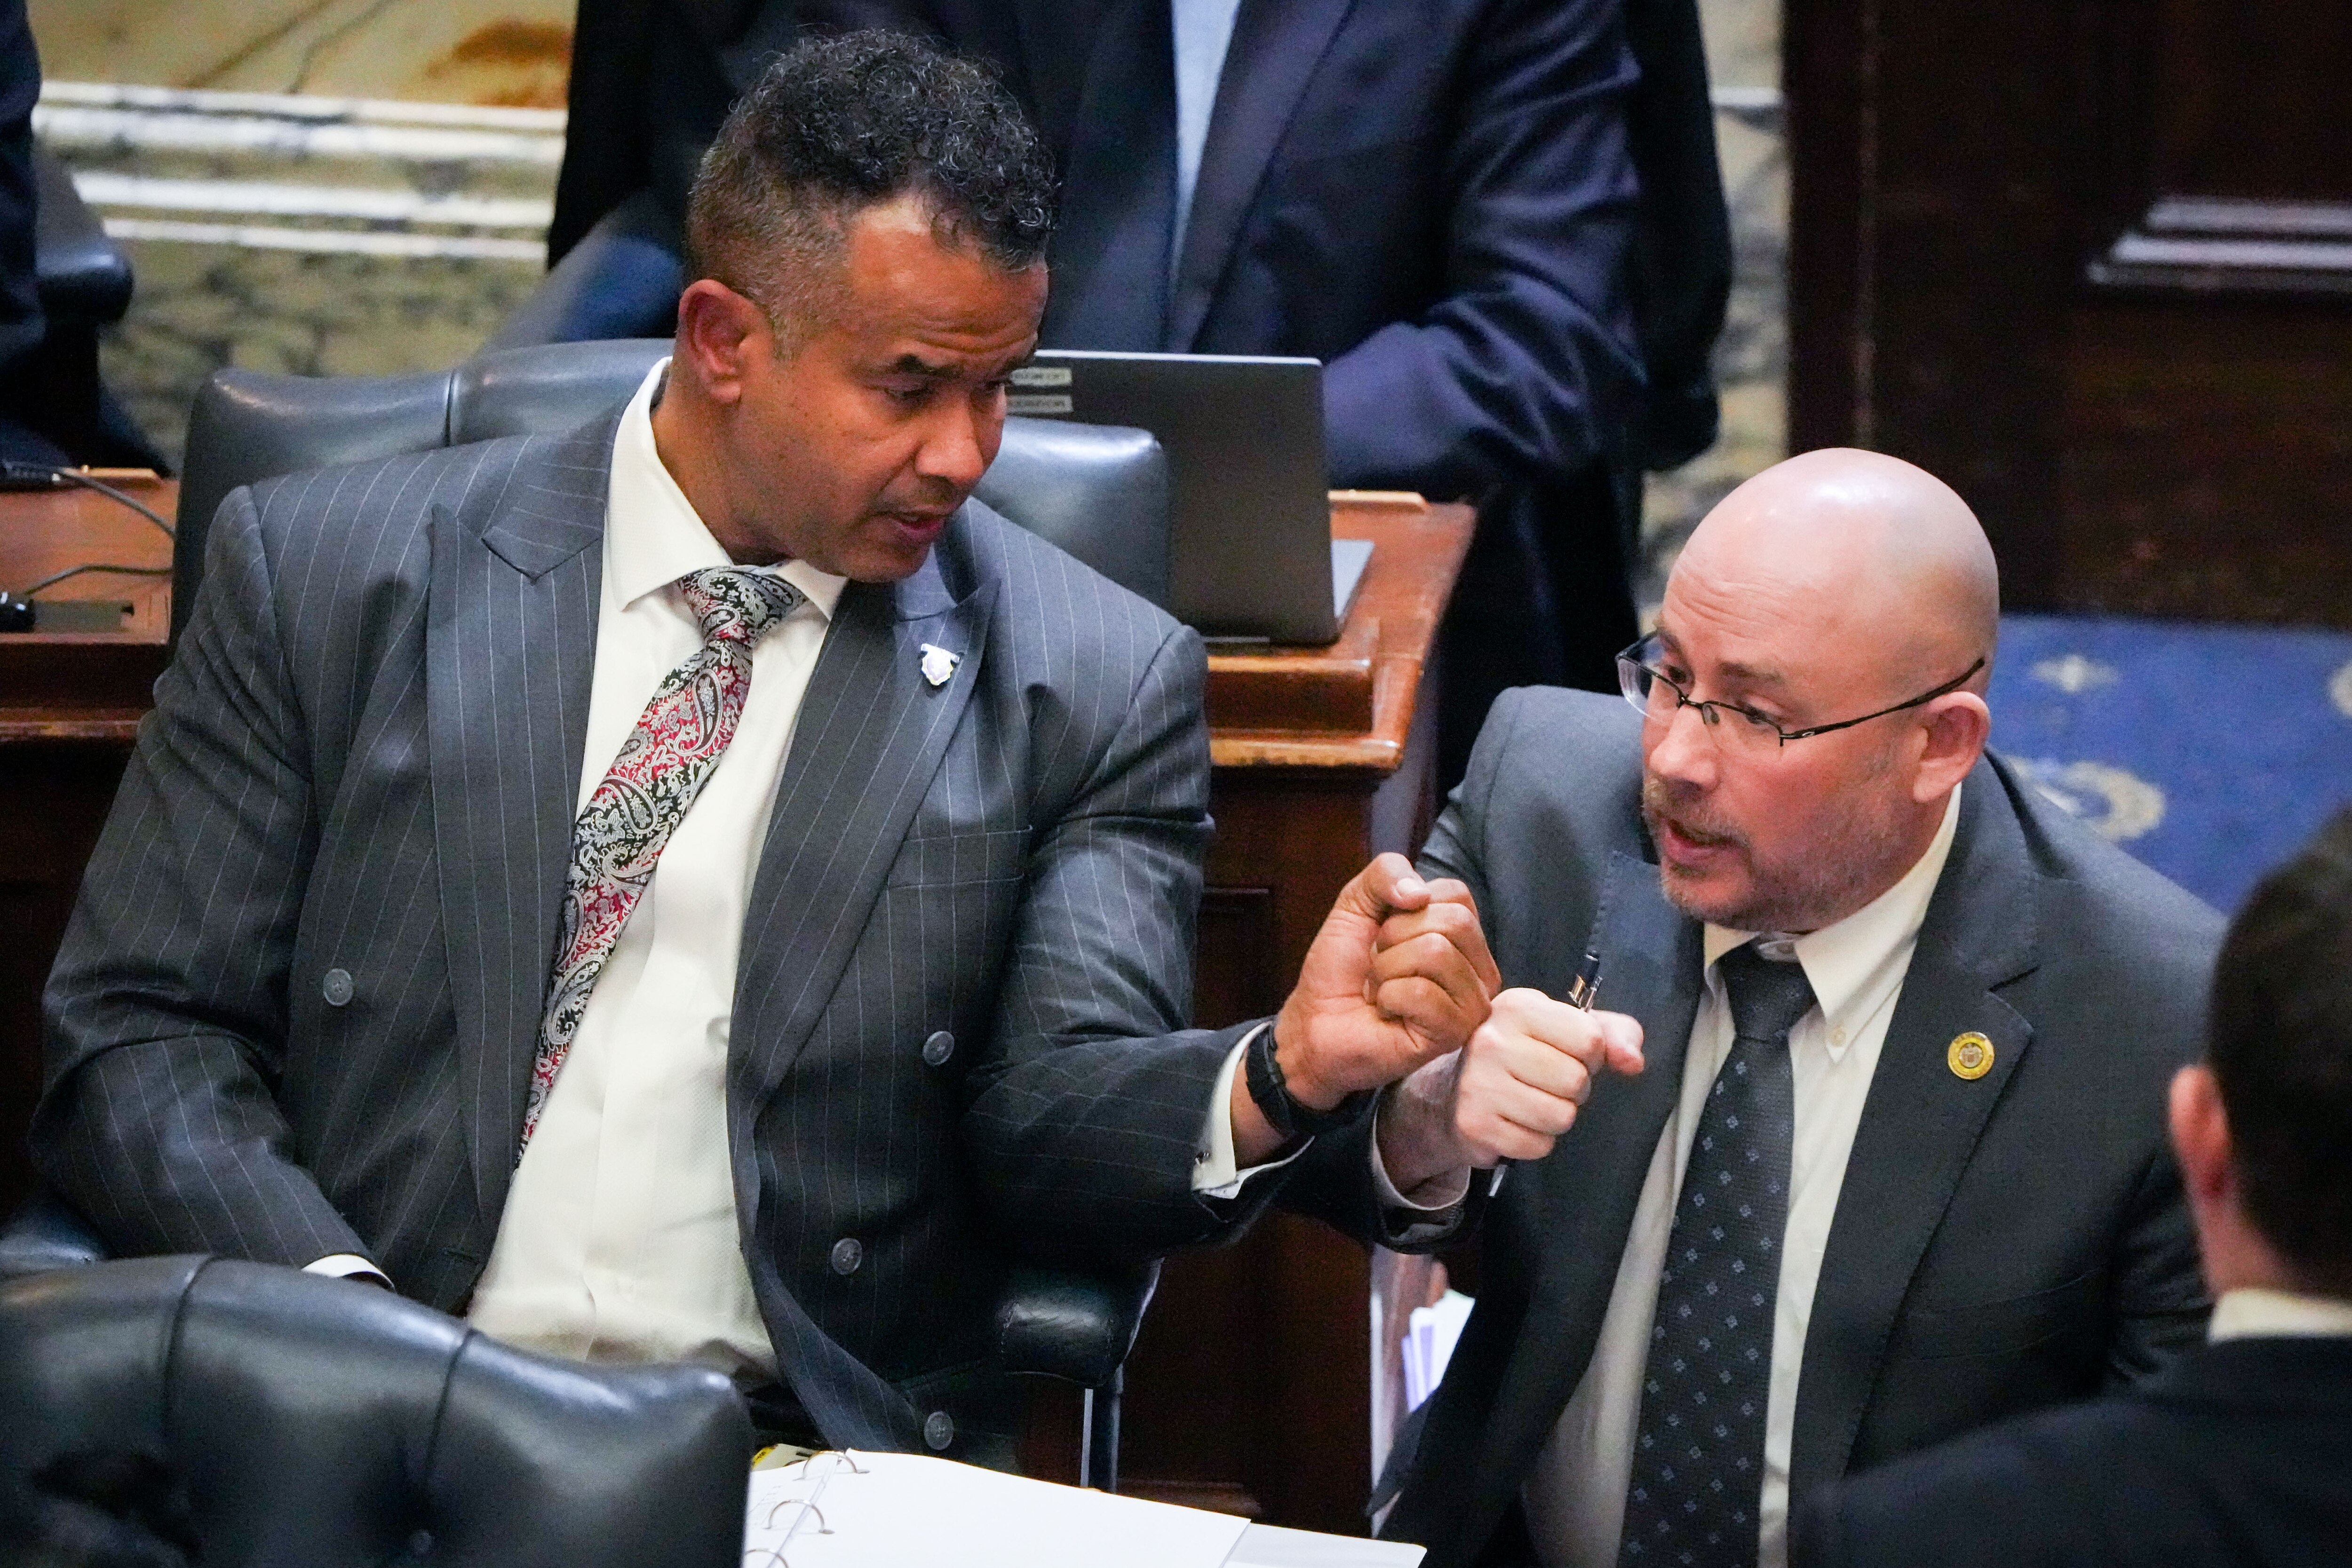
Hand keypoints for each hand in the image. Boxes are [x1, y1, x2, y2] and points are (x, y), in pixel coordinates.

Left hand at [1230, 855, 1499, 1163]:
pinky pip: (1423, 991)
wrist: (1314, 1024)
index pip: (1457, 895)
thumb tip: (1418, 893)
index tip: (1384, 934)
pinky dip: (1389, 996)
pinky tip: (1387, 1013)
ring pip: (1437, 953)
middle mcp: (1478, 969)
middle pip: (1454, 921)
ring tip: (1381, 991)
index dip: (1405, 907)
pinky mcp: (1454, 1033)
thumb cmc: (1341, 969)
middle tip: (1378, 966)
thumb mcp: (1356, 904)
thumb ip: (1386, 873)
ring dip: (1387, 969)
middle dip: (1395, 937)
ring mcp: (1471, 1004)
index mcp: (1463, 936)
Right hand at [1377, 987, 1644, 1191]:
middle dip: (1573, 1089)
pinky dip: (1535, 1141)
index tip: (1565, 1054)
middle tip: (1546, 1082)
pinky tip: (1515, 1122)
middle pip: (1576, 1081)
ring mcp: (1478, 1083)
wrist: (1452, 1091)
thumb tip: (1633, 1062)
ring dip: (1556, 1116)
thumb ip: (1614, 1034)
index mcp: (1519, 1006)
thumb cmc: (1523, 1054)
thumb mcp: (1567, 1029)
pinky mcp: (1474, 1124)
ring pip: (1560, 1117)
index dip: (1589, 1056)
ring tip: (1532, 1101)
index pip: (1590, 1039)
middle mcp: (1492, 1039)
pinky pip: (1537, 1145)